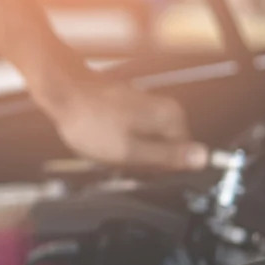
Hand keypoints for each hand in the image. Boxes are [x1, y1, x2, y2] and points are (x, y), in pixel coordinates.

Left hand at [43, 83, 208, 169]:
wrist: (63, 95)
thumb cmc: (90, 121)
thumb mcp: (130, 151)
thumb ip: (167, 157)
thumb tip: (202, 159)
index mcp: (171, 118)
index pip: (183, 156)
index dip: (158, 169)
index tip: (137, 168)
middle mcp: (163, 108)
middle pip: (163, 149)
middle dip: (141, 160)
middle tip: (118, 158)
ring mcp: (146, 105)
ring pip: (145, 142)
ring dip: (127, 151)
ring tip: (106, 147)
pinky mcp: (129, 107)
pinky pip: (130, 133)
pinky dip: (116, 140)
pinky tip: (101, 139)